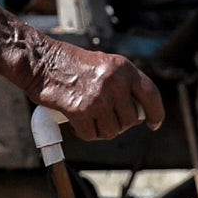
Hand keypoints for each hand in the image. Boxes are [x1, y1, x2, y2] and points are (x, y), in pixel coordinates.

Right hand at [28, 41, 163, 141]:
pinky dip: (84, 132)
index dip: (156, 113)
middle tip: (104, 116)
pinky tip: (77, 121)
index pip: (151, 95)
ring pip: (111, 131)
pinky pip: (91, 135)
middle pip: (130, 120)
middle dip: (119, 123)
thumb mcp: (104, 64)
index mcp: (123, 68)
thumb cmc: (70, 64)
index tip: (154, 123)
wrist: (41, 62)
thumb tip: (138, 111)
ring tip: (89, 116)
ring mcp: (98, 98)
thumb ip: (123, 83)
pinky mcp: (80, 111)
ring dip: (100, 129)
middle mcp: (114, 82)